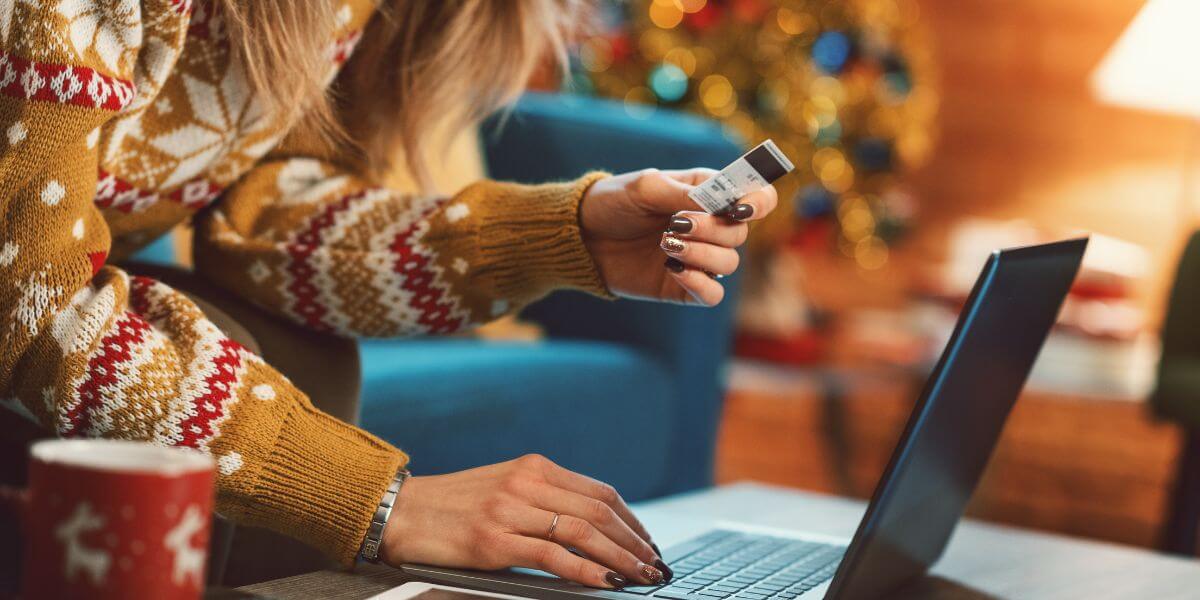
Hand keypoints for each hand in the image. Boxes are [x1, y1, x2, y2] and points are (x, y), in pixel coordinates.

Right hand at [380, 454, 669, 588]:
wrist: (401, 512)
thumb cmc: (452, 506)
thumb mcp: (504, 487)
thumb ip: (544, 498)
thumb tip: (591, 528)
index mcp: (534, 467)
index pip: (599, 492)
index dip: (631, 520)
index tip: (647, 542)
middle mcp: (526, 482)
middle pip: (599, 512)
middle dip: (633, 542)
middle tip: (653, 564)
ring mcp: (511, 510)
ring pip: (582, 533)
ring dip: (619, 558)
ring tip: (639, 577)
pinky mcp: (494, 541)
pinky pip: (552, 557)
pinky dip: (586, 571)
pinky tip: (604, 583)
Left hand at [579, 168, 777, 305]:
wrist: (582, 237)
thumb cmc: (614, 203)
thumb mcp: (645, 187)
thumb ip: (682, 193)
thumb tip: (714, 204)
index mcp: (708, 195)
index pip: (755, 198)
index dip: (757, 201)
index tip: (738, 207)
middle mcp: (710, 227)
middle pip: (740, 233)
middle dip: (711, 229)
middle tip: (675, 224)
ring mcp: (699, 258)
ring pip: (729, 263)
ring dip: (701, 253)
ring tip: (665, 244)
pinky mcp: (684, 286)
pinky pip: (713, 295)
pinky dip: (700, 283)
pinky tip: (674, 270)